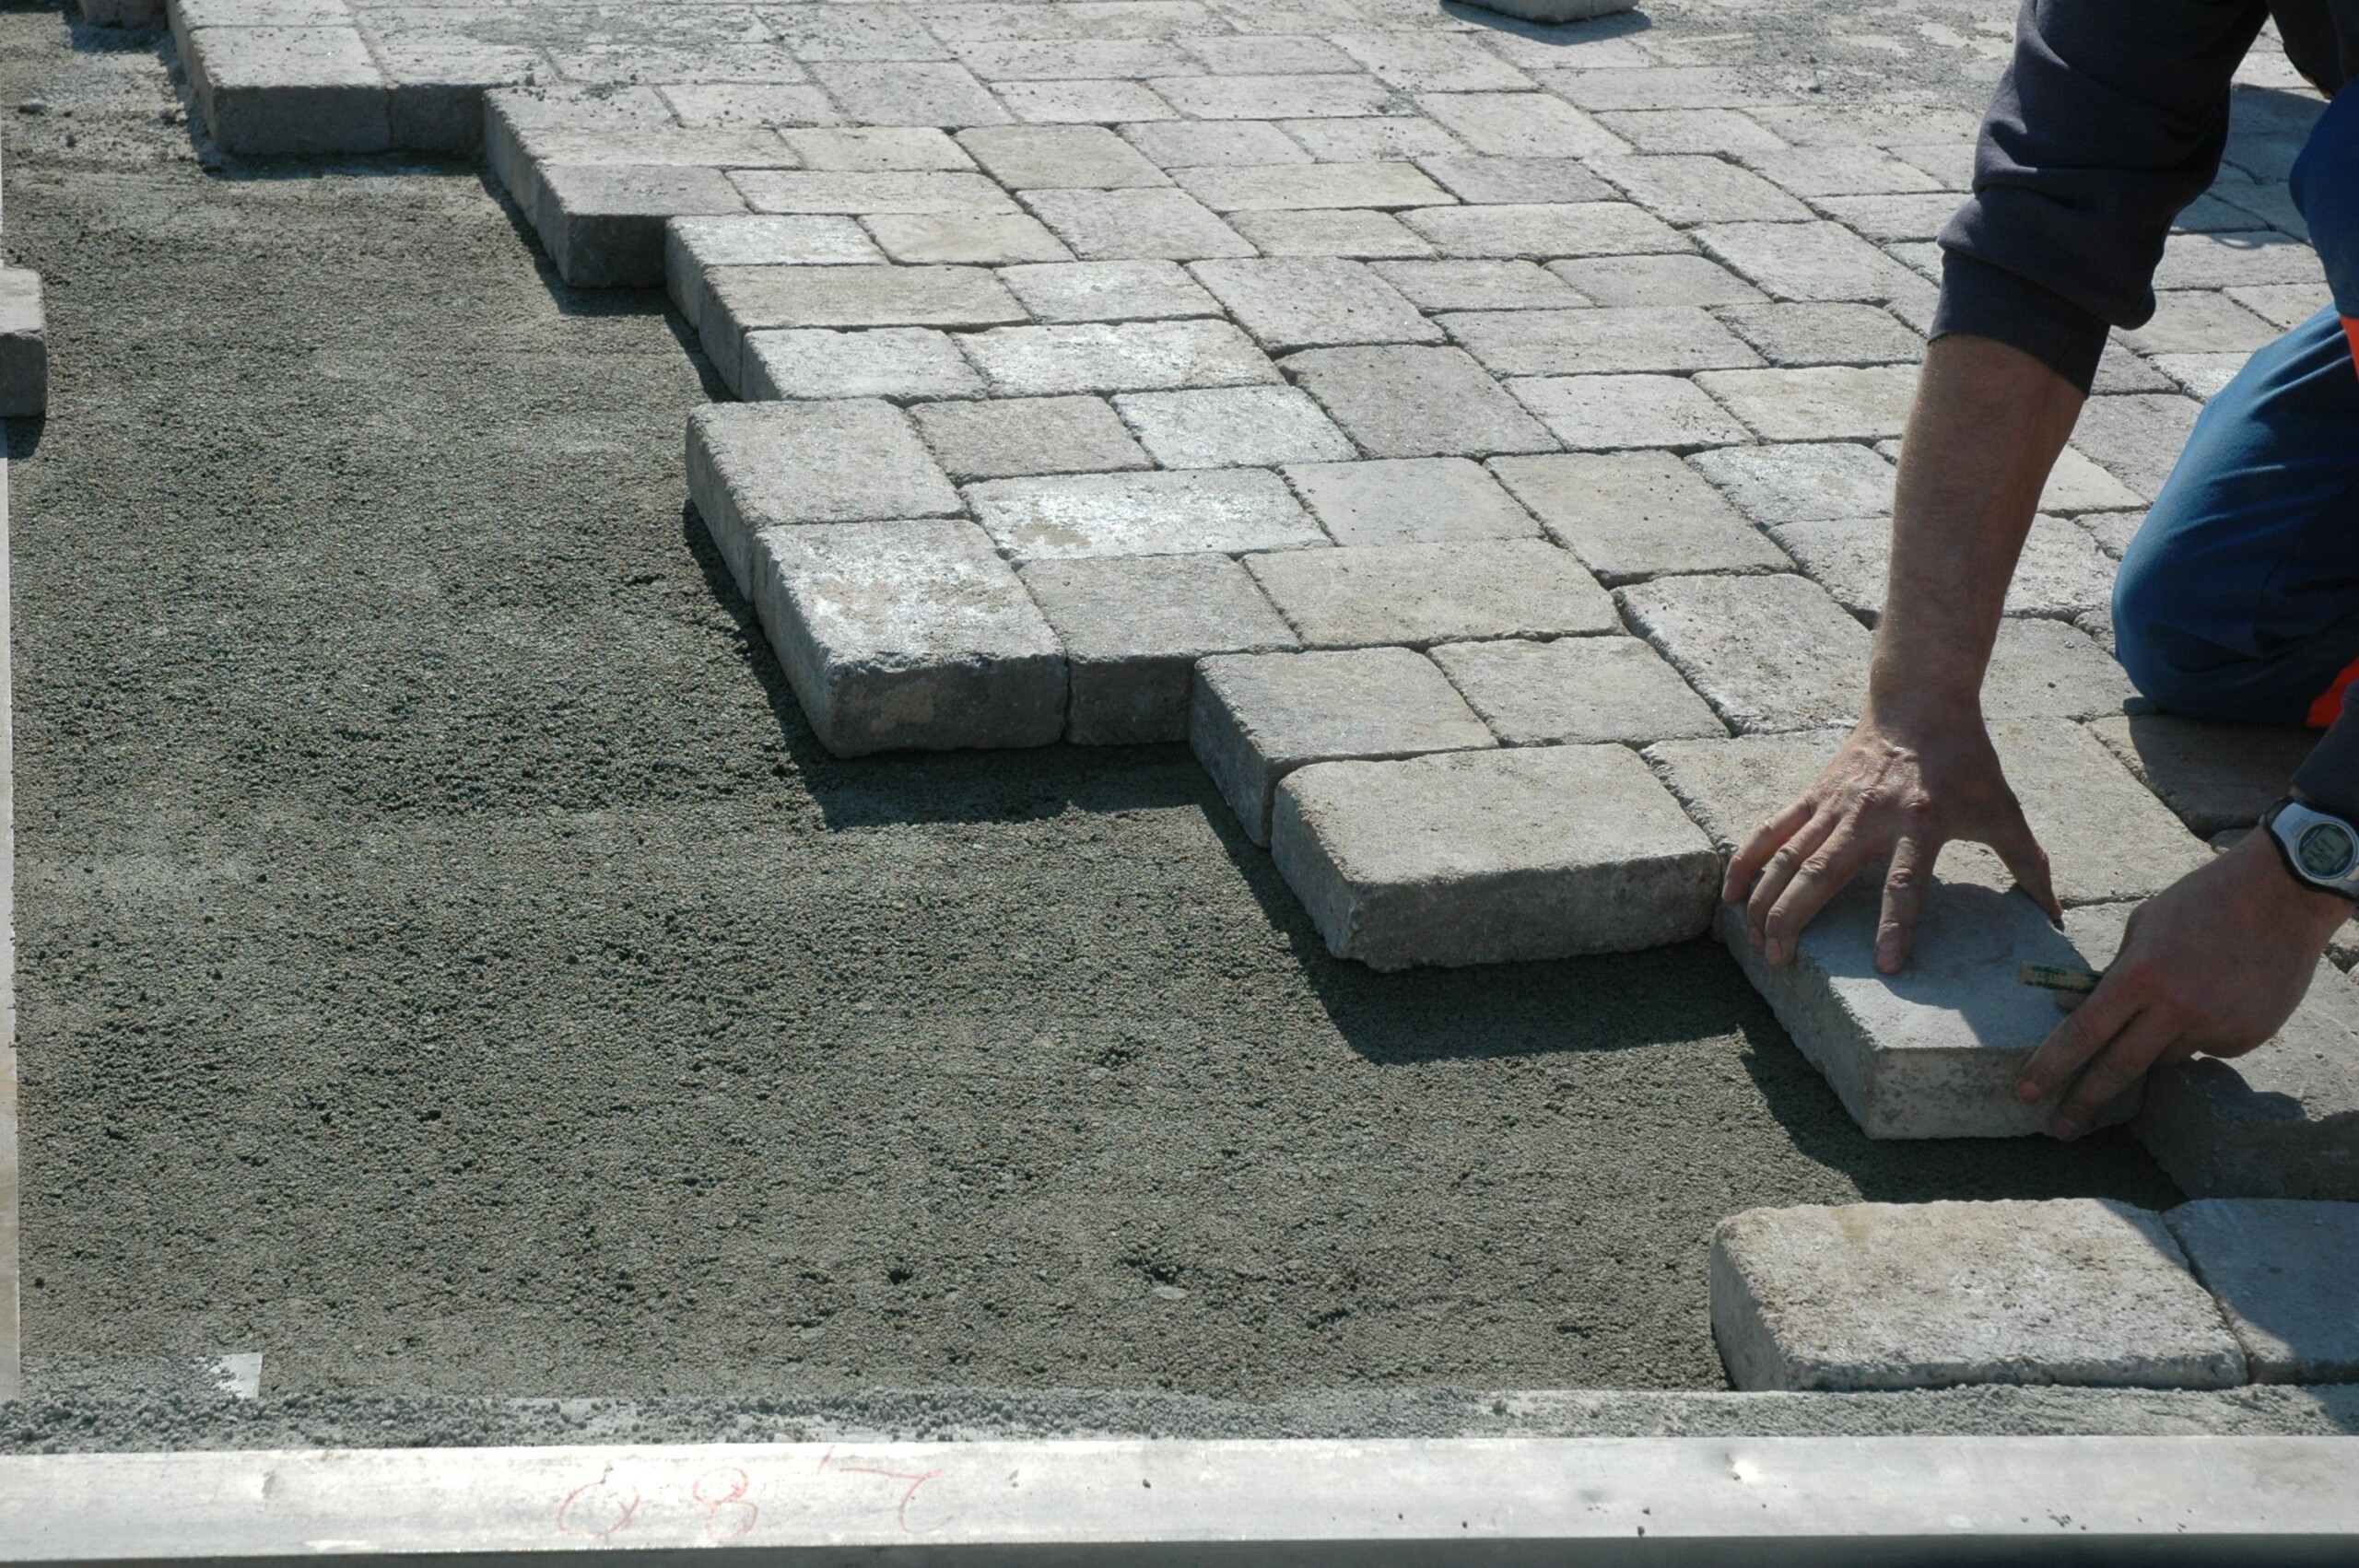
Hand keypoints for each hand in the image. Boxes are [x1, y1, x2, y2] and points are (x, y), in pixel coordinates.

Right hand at [1722, 694, 2060, 972]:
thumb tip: (2055, 916)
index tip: (1886, 965)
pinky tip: (1730, 895)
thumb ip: (2028, 864)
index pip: (1905, 882)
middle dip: (1795, 918)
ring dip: (1767, 900)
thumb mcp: (2003, 809)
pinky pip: (1771, 830)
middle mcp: (1870, 815)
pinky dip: (1747, 861)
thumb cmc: (1965, 760)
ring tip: (1755, 942)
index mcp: (1921, 823)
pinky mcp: (1813, 794)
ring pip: (1788, 856)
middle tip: (1781, 961)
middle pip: (1823, 872)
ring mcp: (1835, 804)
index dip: (1896, 924)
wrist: (1920, 700)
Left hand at [2015, 830, 2349, 1138]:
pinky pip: (2206, 1046)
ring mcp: (2215, 1026)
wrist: (2282, 896)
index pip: (2084, 1032)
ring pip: (2165, 1057)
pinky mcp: (2247, 1037)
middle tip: (2058, 1130)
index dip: (2051, 1066)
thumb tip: (2074, 1007)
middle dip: (2083, 1103)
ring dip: (2155, 1044)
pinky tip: (2221, 993)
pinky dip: (2200, 1030)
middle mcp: (2176, 1009)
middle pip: (2119, 1068)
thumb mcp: (2144, 927)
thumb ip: (2113, 972)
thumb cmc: (2202, 901)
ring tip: (2181, 997)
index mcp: (2141, 976)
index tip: (2025, 1092)